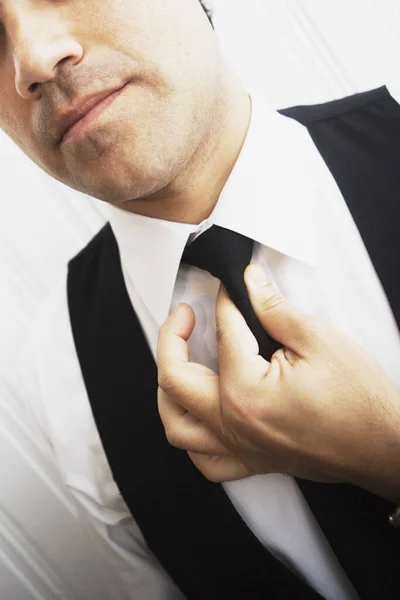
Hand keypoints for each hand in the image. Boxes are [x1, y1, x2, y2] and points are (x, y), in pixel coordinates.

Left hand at [157, 264, 399, 501]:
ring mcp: (240, 448)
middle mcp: (233, 424)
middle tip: (185, 314)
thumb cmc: (359, 398)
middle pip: (174, 379)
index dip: (224, 301)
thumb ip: (273, 308)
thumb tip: (249, 282)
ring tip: (179, 360)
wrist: (384, 445)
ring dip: (169, 389)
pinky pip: (204, 460)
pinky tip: (200, 413)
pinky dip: (192, 436)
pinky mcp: (252, 461)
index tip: (231, 285)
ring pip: (176, 425)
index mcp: (245, 392)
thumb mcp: (318, 339)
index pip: (222, 333)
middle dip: (172, 337)